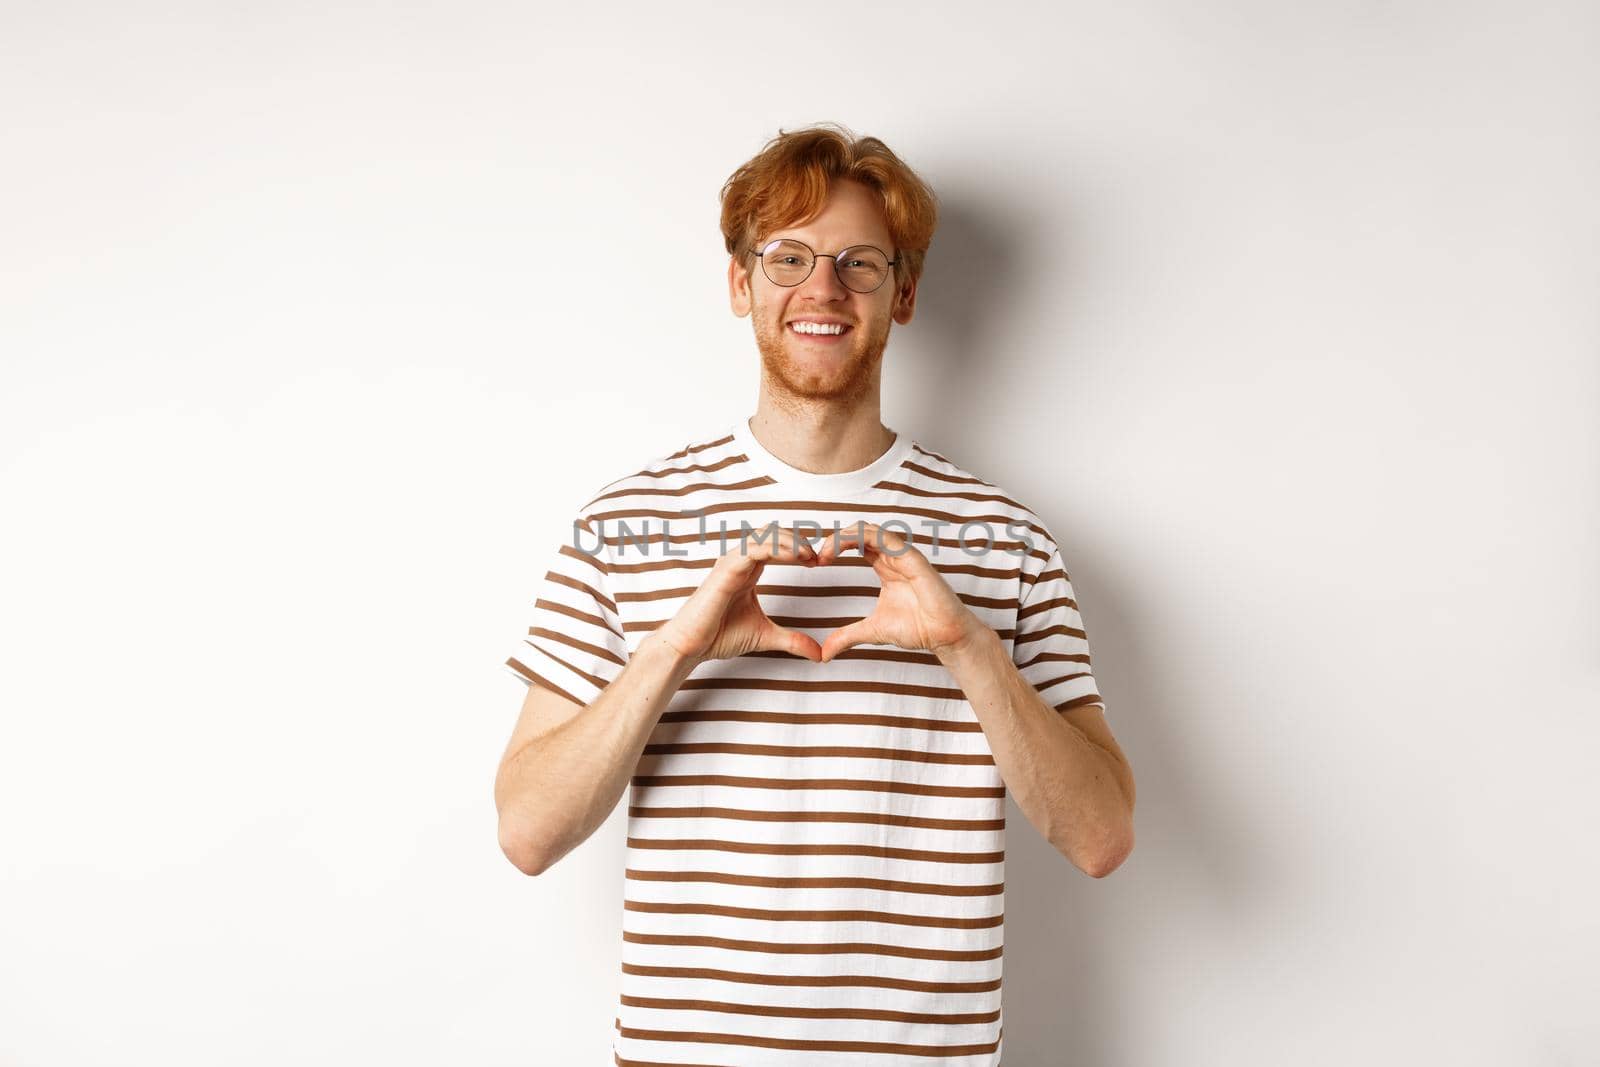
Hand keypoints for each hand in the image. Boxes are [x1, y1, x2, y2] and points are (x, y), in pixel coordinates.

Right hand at [652, 525, 825, 666]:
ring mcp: (731, 563)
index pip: (776, 544)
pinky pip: (754, 548)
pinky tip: (796, 557)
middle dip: (798, 539)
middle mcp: (739, 561)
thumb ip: (793, 641)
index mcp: (748, 570)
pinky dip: (777, 548)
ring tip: (809, 555)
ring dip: (791, 540)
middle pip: (772, 532)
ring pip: (764, 535)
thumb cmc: (719, 636)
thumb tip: (818, 654)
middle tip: (818, 557)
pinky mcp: (725, 570)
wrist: (691, 646)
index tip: (818, 563)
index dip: (799, 548)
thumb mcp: (766, 636)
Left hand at [812, 521, 986, 661]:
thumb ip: (847, 637)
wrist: (944, 636)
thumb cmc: (918, 628)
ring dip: (844, 535)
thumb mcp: (871, 631)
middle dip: (835, 538)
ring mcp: (904, 555)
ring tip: (826, 552)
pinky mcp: (913, 558)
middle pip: (860, 531)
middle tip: (817, 556)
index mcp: (885, 566)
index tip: (816, 562)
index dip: (834, 546)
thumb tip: (824, 653)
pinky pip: (886, 537)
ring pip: (870, 529)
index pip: (856, 542)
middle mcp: (894, 556)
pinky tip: (845, 547)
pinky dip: (863, 537)